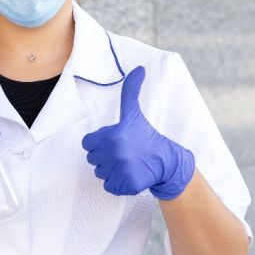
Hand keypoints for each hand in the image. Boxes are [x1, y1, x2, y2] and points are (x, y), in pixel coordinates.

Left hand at [82, 65, 194, 198]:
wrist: (166, 161)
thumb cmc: (145, 135)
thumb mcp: (134, 113)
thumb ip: (130, 91)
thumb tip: (139, 68)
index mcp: (113, 135)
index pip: (88, 144)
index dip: (99, 143)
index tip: (113, 141)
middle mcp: (115, 153)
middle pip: (93, 159)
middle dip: (105, 156)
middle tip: (122, 152)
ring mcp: (121, 170)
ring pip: (100, 172)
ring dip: (111, 169)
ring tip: (127, 163)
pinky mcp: (125, 185)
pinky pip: (108, 186)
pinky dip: (117, 183)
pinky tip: (129, 174)